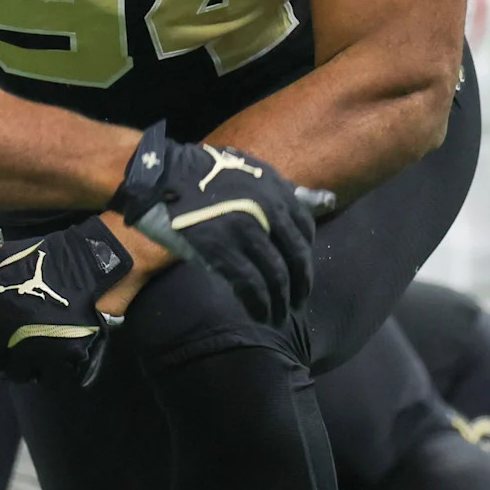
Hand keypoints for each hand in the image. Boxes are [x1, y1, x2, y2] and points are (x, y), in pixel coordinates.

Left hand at [0, 220, 133, 385]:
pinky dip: (48, 370)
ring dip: (18, 367)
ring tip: (29, 350)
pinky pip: (46, 377)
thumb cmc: (44, 257)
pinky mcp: (62, 357)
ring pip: (14, 375)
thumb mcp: (0, 258)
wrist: (94, 260)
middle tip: (1, 352)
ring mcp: (33, 345)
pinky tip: (52, 353)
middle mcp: (4, 327)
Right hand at [106, 121, 333, 327]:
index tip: (302, 273)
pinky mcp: (220, 248)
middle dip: (300, 285)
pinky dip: (258, 303)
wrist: (161, 173)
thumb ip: (287, 192)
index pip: (306, 229)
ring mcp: (245, 229)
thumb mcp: (252, 172)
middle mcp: (267, 208)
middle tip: (296, 303)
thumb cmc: (205, 173)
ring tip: (277, 316)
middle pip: (296, 256)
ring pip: (275, 275)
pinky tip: (259, 314)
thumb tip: (328, 201)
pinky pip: (249, 283)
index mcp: (276, 189)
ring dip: (279, 301)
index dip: (306, 256)